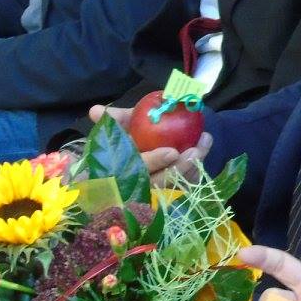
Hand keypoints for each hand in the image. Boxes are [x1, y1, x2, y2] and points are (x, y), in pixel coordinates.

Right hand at [88, 105, 212, 185]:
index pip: (137, 170)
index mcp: (124, 169)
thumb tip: (95, 111)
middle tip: (193, 151)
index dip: (154, 162)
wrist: (156, 138)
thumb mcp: (127, 124)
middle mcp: (141, 183)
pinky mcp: (175, 189)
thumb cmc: (136, 133)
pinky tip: (205, 144)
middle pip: (160, 182)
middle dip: (178, 168)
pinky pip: (187, 182)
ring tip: (203, 144)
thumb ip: (115, 119)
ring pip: (176, 184)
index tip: (172, 151)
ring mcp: (159, 188)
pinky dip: (198, 164)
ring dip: (192, 165)